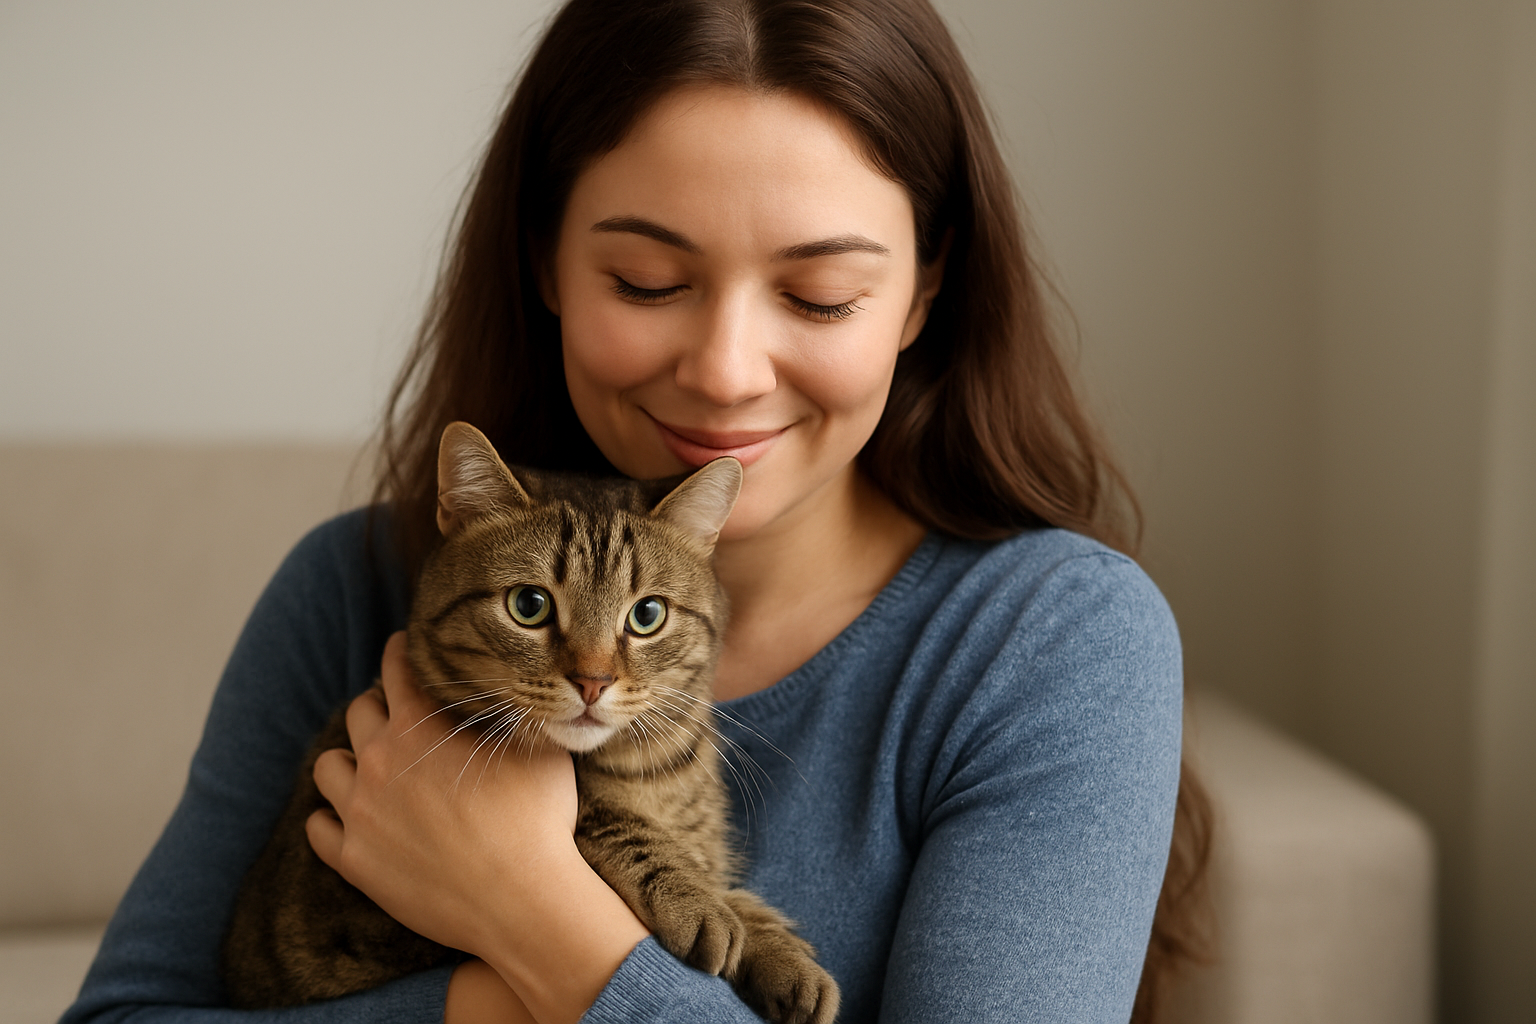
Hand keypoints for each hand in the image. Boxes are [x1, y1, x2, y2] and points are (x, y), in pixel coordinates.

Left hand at [307, 632, 648, 1023]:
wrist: (520, 900)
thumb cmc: (538, 820)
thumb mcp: (540, 749)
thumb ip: (516, 714)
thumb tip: (520, 692)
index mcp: (420, 726)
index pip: (398, 669)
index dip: (400, 651)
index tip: (403, 647)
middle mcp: (380, 761)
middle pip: (358, 713)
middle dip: (377, 708)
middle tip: (398, 719)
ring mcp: (360, 812)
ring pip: (327, 768)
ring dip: (347, 762)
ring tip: (370, 771)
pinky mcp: (353, 860)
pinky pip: (318, 828)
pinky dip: (330, 819)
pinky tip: (352, 820)